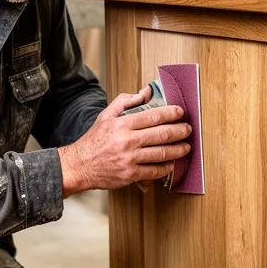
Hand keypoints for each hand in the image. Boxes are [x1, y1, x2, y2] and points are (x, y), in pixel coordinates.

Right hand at [58, 87, 191, 196]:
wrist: (79, 166)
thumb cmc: (93, 140)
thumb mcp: (105, 116)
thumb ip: (125, 101)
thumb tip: (145, 92)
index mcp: (122, 124)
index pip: (153, 116)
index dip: (171, 113)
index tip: (180, 112)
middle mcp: (127, 141)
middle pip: (162, 134)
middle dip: (179, 131)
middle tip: (188, 129)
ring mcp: (129, 159)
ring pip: (161, 154)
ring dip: (178, 150)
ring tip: (186, 147)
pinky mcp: (130, 175)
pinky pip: (154, 171)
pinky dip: (165, 167)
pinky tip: (171, 163)